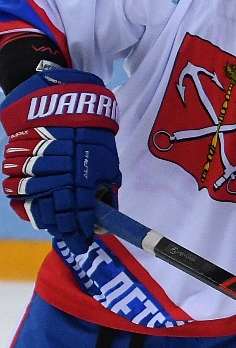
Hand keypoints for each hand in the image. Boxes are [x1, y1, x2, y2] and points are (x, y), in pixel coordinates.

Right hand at [1, 69, 120, 255]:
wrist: (61, 105)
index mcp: (82, 175)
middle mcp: (57, 174)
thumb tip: (105, 216)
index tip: (85, 242)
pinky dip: (26, 202)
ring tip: (55, 226)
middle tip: (71, 240)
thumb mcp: (106, 163)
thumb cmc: (90, 136)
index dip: (82, 230)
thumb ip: (104, 190)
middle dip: (65, 230)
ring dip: (45, 218)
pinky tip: (37, 208)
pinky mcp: (16, 162)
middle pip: (56, 213)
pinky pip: (16, 190)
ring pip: (35, 203)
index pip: (81, 212)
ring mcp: (34, 168)